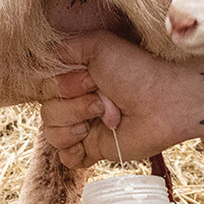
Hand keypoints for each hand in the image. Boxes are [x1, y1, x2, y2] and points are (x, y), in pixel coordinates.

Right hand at [40, 31, 203, 166]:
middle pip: (46, 112)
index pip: (44, 89)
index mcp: (76, 79)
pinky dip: (73, 151)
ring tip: (106, 116)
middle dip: (72, 105)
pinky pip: (65, 158)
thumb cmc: (136, 69)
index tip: (88, 78)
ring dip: (75, 123)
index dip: (60, 86)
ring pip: (52, 134)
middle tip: (102, 98)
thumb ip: (64, 49)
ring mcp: (86, 128)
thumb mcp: (97, 45)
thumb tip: (40, 59)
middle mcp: (78, 103)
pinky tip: (88, 139)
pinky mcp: (96, 149)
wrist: (164, 99)